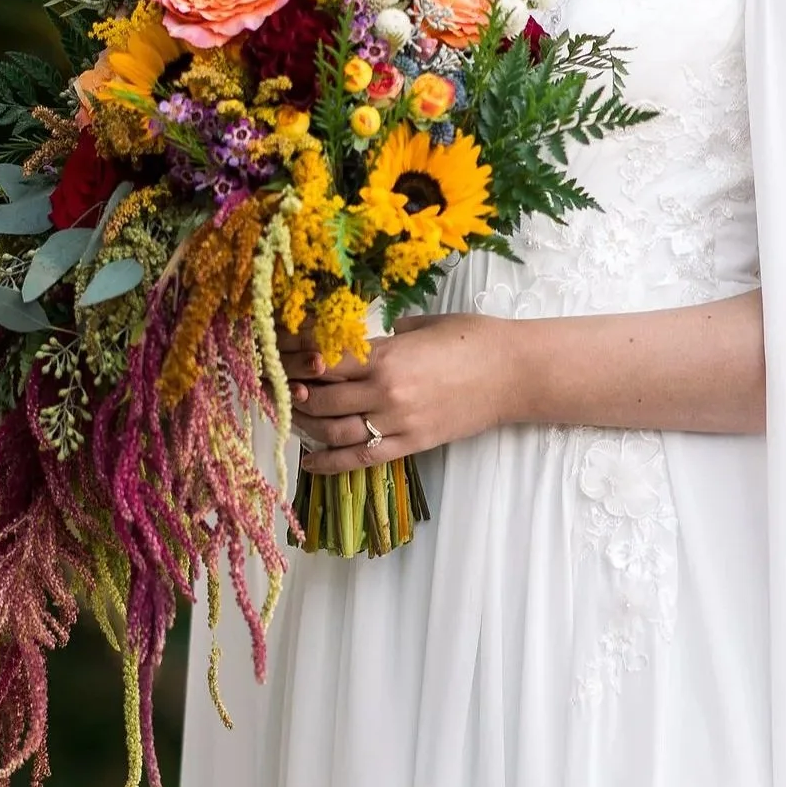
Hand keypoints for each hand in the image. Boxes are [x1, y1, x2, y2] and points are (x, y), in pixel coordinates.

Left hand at [282, 312, 513, 473]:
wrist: (514, 373)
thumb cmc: (474, 338)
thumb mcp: (424, 324)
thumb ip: (389, 333)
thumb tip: (366, 337)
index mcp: (386, 355)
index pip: (323, 360)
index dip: (294, 359)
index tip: (274, 356)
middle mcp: (385, 392)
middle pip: (322, 397)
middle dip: (291, 392)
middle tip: (270, 387)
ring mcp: (398, 422)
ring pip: (334, 430)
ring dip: (306, 425)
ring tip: (289, 417)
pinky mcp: (412, 444)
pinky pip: (361, 458)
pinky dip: (330, 462)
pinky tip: (309, 460)